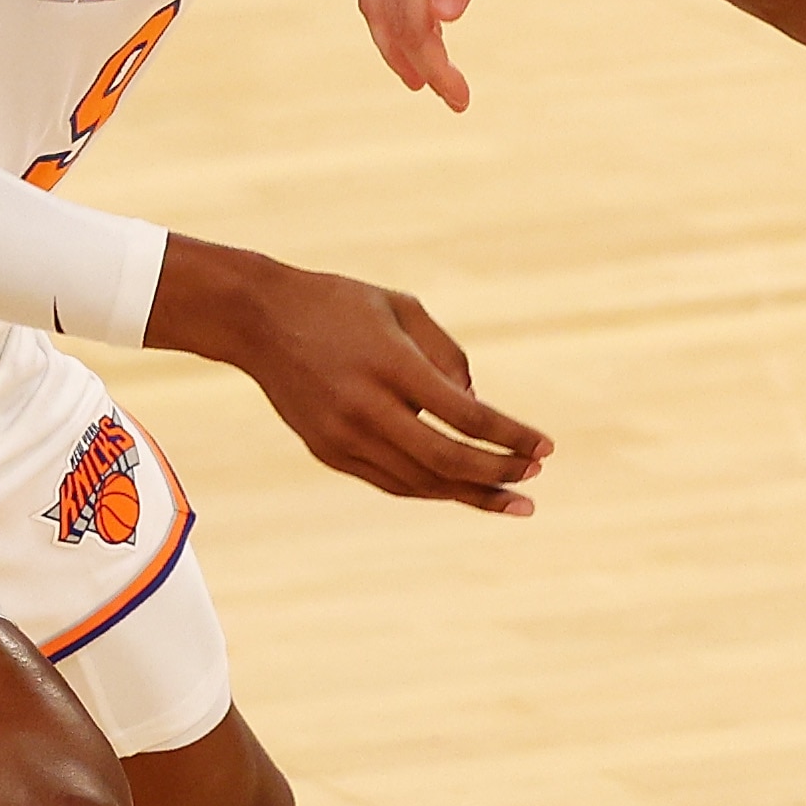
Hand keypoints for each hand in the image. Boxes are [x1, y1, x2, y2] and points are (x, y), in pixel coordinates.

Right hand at [150, 237, 550, 511]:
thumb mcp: (404, 309)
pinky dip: (432, 488)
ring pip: (419, 482)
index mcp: (390, 365)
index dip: (511, 436)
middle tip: (535, 481)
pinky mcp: (330, 452)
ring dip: (470, 495)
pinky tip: (463, 491)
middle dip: (497, 475)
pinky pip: (392, 482)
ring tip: (511, 500)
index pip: (466, 416)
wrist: (258, 320)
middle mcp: (366, 408)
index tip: (547, 447)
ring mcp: (343, 437)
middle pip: (446, 460)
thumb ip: (449, 357)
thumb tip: (477, 409)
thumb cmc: (341, 305)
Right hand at [361, 0, 540, 110]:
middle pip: (390, 19)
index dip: (434, 65)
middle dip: (416, 64)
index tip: (459, 98)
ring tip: (422, 75)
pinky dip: (390, 14)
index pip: (414, 22)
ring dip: (396, 44)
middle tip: (452, 98)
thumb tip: (446, 18)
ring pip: (376, 2)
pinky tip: (412, 25)